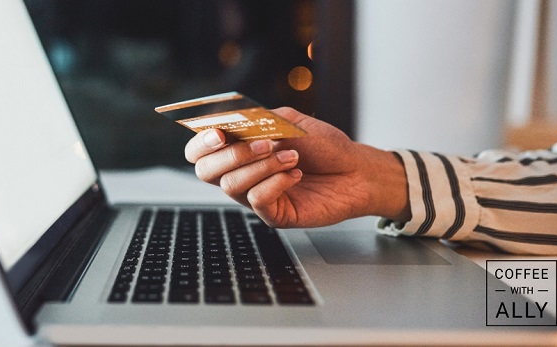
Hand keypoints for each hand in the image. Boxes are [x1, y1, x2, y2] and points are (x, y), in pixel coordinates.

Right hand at [184, 107, 409, 227]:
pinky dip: (275, 183)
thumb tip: (235, 122)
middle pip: (205, 171)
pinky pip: (257, 200)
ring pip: (231, 185)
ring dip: (261, 166)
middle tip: (260, 144)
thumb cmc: (325, 147)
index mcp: (239, 148)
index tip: (218, 132)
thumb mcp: (291, 122)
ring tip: (291, 156)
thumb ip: (262, 121)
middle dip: (229, 155)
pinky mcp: (272, 213)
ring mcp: (254, 194)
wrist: (356, 171)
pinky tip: (295, 174)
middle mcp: (241, 173)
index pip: (199, 150)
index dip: (200, 142)